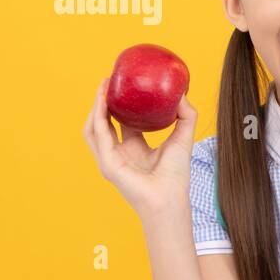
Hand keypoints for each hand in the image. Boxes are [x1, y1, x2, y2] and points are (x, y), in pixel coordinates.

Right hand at [82, 77, 197, 219]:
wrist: (170, 198)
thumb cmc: (176, 175)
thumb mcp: (183, 137)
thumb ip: (186, 116)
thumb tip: (182, 94)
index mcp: (134, 148)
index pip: (121, 121)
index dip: (120, 103)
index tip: (122, 84)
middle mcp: (119, 153)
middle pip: (104, 122)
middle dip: (103, 101)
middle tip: (108, 80)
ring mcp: (109, 159)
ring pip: (94, 127)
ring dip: (96, 106)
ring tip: (103, 87)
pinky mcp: (106, 163)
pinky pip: (98, 135)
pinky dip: (98, 117)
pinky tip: (103, 102)